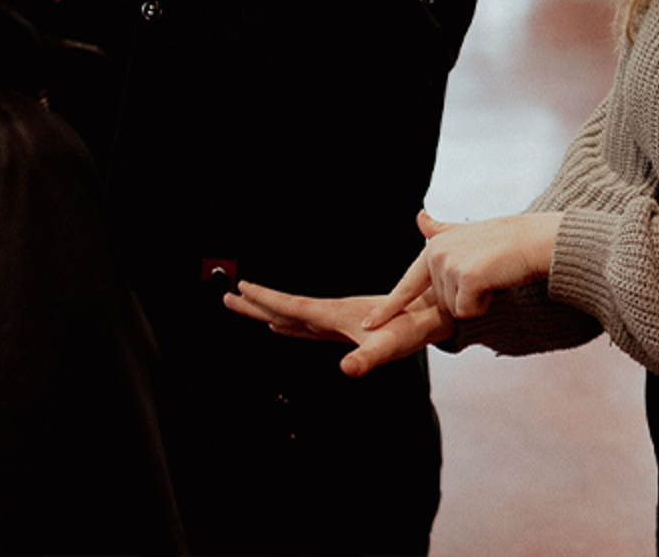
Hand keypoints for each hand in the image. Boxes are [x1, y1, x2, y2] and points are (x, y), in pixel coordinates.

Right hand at [223, 282, 452, 376]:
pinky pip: (307, 322)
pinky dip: (288, 321)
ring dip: (268, 311)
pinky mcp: (345, 325)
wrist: (431, 314)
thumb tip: (348, 369)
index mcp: (334, 315)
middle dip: (255, 304)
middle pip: (285, 308)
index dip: (265, 300)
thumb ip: (367, 359)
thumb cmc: (411, 330)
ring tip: (247, 308)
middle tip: (227, 296)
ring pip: (294, 314)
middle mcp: (332, 314)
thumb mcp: (387, 347)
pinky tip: (285, 325)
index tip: (240, 290)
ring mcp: (337, 319)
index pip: (291, 306)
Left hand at [365, 210, 562, 327]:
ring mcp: (449, 266)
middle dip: (466, 298)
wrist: (536, 241)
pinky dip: (484, 305)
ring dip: (476, 301)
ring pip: (455, 311)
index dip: (388, 308)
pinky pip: (468, 312)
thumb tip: (419, 217)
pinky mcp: (465, 279)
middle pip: (442, 304)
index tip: (368, 325)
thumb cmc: (506, 241)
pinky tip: (496, 283)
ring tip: (492, 276)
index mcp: (433, 248)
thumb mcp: (467, 233)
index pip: (406, 284)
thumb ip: (441, 231)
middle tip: (486, 275)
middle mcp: (436, 255)